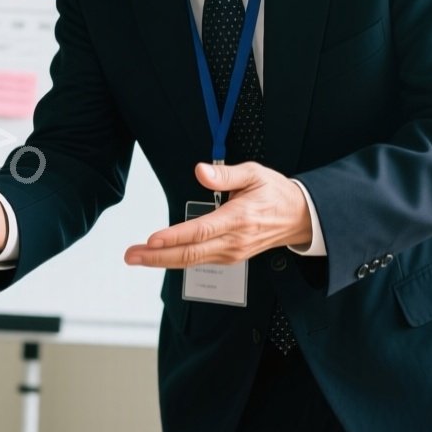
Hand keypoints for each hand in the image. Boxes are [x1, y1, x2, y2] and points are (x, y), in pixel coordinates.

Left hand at [124, 162, 311, 267]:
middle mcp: (235, 240)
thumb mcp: (255, 173)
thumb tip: (201, 171)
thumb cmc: (275, 193)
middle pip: (191, 253)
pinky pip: (200, 261)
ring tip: (136, 256)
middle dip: (157, 256)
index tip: (152, 239)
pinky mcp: (231, 257)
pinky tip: (159, 257)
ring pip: (192, 261)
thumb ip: (226, 174)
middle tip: (131, 255)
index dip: (175, 237)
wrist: (300, 218)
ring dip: (162, 260)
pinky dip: (177, 260)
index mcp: (239, 218)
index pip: (201, 231)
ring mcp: (233, 252)